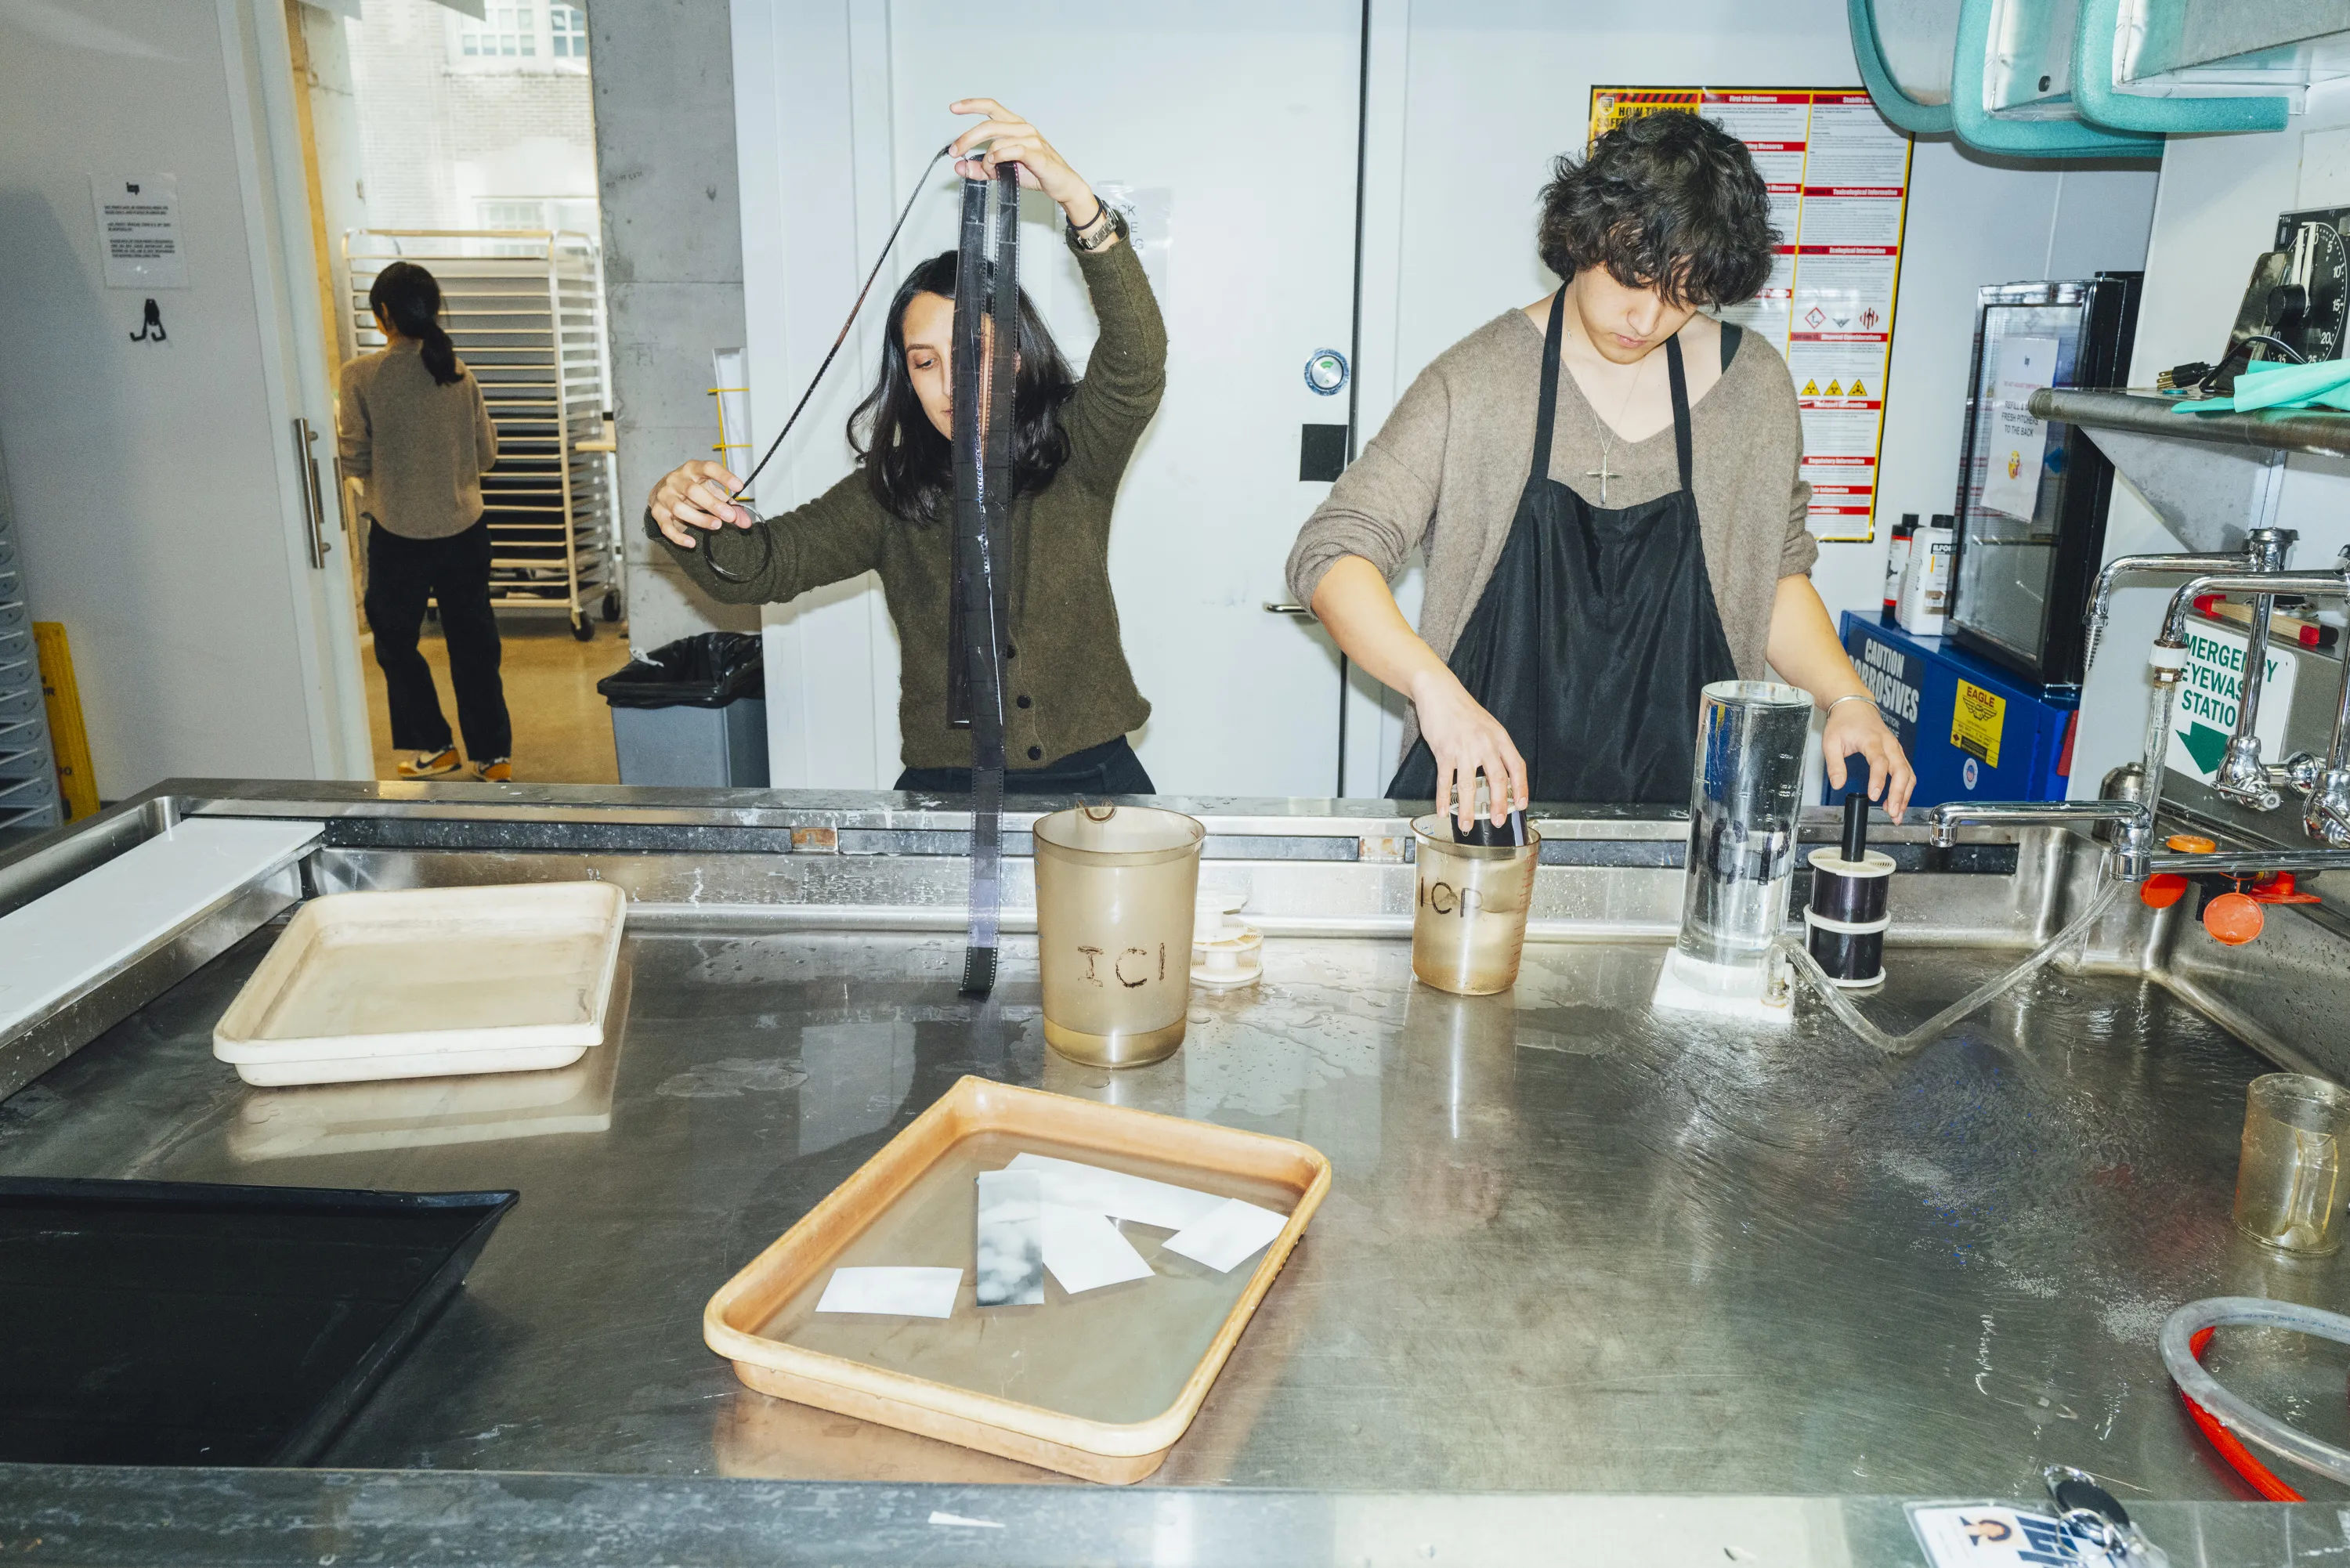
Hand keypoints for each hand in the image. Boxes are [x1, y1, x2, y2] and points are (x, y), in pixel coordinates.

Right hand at [648, 460, 752, 549]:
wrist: (662, 491)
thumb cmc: (692, 489)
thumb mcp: (711, 491)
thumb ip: (730, 505)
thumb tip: (746, 522)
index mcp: (692, 469)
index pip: (708, 468)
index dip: (723, 476)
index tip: (739, 487)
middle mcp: (676, 480)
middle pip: (693, 491)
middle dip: (713, 504)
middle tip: (730, 516)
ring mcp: (665, 496)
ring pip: (679, 508)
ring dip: (699, 519)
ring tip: (717, 526)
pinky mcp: (658, 513)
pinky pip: (666, 527)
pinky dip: (679, 537)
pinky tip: (692, 543)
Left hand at [948, 98, 1094, 220]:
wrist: (1062, 184)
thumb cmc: (1037, 173)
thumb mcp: (1003, 171)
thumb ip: (980, 169)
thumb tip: (959, 166)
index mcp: (1015, 126)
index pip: (991, 107)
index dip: (972, 105)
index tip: (953, 108)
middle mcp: (1022, 127)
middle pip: (988, 125)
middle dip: (966, 138)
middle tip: (954, 151)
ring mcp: (1031, 138)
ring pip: (996, 141)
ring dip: (985, 159)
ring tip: (988, 170)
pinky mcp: (1036, 152)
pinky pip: (1010, 150)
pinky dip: (997, 158)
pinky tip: (995, 165)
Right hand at [1410, 670, 1528, 830]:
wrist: (1440, 692)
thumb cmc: (1463, 710)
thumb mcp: (1489, 725)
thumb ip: (1495, 747)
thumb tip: (1500, 774)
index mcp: (1500, 738)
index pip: (1517, 767)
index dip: (1521, 788)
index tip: (1521, 804)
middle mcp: (1485, 744)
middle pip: (1497, 779)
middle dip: (1499, 804)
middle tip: (1498, 821)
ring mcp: (1464, 749)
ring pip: (1468, 786)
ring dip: (1468, 809)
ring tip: (1467, 825)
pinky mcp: (1444, 751)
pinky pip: (1444, 780)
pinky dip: (1443, 798)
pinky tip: (1443, 810)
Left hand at [1822, 698, 1914, 822]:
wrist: (1855, 706)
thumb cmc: (1843, 722)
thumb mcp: (1831, 742)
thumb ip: (1835, 764)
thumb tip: (1838, 784)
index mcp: (1872, 740)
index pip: (1880, 762)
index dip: (1878, 780)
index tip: (1875, 796)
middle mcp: (1889, 745)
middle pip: (1901, 770)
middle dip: (1899, 794)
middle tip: (1893, 812)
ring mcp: (1896, 749)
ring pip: (1908, 774)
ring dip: (1905, 795)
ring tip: (1896, 814)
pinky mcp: (1898, 753)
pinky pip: (1907, 773)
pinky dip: (1905, 789)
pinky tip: (1897, 802)